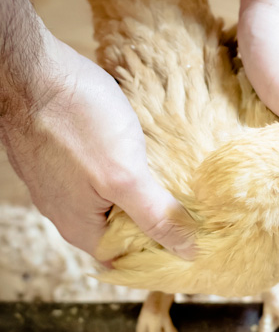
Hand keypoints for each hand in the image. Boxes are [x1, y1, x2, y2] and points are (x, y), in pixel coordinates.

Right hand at [2, 31, 196, 259]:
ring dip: (140, 192)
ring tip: (175, 179)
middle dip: (154, 221)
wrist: (31, 70)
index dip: (161, 255)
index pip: (127, 261)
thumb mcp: (124, 176)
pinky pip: (99, 173)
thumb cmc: (74, 121)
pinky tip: (145, 151)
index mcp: (81, 228)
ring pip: (110, 199)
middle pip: (120, 230)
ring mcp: (61, 181)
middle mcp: (66, 211)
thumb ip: (155, 215)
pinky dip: (123, 168)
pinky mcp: (62, 154)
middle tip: (194, 208)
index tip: (194, 243)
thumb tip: (188, 251)